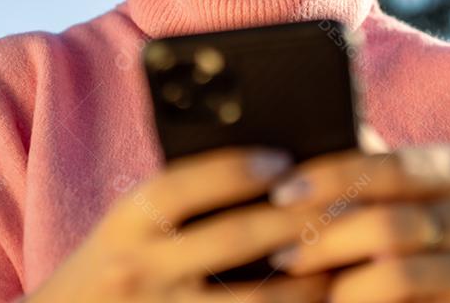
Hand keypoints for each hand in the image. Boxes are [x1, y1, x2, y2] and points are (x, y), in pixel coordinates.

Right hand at [22, 145, 332, 302]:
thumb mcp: (127, 229)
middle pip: (231, 237)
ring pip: (253, 301)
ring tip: (336, 265)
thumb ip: (176, 206)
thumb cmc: (110, 271)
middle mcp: (138, 270)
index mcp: (125, 224)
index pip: (183, 184)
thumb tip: (264, 170)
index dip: (236, 169)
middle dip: (292, 220)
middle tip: (338, 207)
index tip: (282, 161)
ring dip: (304, 283)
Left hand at [264, 127, 449, 302]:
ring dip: (342, 283)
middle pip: (391, 221)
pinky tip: (333, 302)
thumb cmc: (418, 241)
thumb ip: (366, 172)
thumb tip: (300, 134)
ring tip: (299, 284)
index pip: (390, 166)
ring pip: (398, 270)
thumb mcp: (398, 200)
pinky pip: (408, 301)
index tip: (281, 192)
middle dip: (327, 238)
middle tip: (280, 252)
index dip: (332, 177)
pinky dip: (363, 301)